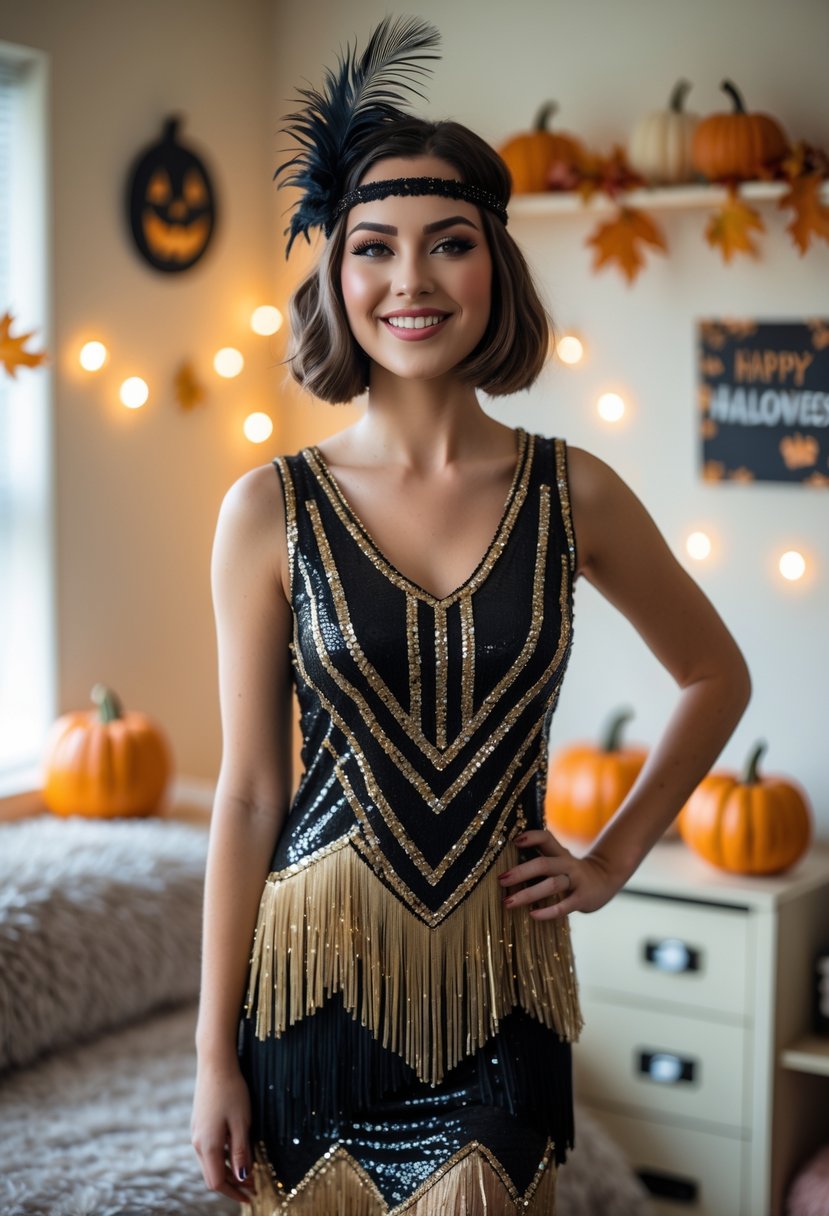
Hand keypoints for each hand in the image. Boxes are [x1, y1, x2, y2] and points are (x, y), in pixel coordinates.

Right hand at [191, 1056, 255, 1203]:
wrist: (215, 1064)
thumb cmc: (232, 1091)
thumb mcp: (242, 1123)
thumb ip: (241, 1153)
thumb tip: (243, 1180)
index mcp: (207, 1145)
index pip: (217, 1182)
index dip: (234, 1192)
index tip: (251, 1196)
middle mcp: (197, 1143)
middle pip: (212, 1176)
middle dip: (231, 1186)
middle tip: (252, 1190)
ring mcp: (196, 1133)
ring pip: (210, 1163)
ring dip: (227, 1172)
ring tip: (247, 1174)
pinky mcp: (199, 1124)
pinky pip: (209, 1150)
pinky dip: (222, 1158)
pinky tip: (236, 1153)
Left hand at [498, 829, 623, 919]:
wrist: (605, 880)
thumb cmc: (571, 872)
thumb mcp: (559, 860)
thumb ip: (539, 860)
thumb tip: (507, 866)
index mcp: (559, 852)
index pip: (546, 838)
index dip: (531, 837)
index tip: (514, 841)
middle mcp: (567, 864)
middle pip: (543, 864)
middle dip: (520, 872)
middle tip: (500, 880)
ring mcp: (575, 881)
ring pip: (551, 885)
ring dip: (528, 894)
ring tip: (508, 902)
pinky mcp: (582, 899)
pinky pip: (564, 906)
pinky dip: (547, 912)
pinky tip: (533, 915)